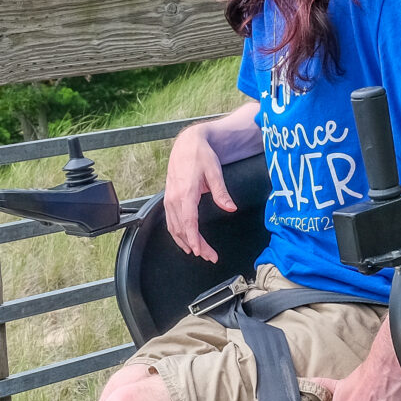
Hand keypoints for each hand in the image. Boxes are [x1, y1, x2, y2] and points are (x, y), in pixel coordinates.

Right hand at [163, 124, 236, 261]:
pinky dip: (177, 234)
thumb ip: (221, 192)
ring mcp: (170, 199)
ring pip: (174, 228)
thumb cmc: (200, 155)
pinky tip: (184, 241)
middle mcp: (174, 198)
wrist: (187, 143)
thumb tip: (231, 208)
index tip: (199, 251)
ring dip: (186, 242)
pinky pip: (170, 221)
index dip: (193, 239)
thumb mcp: (215, 171)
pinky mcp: (169, 198)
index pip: (188, 222)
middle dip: (195, 245)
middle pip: (182, 229)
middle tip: (209, 257)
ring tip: (200, 253)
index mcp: (186, 192)